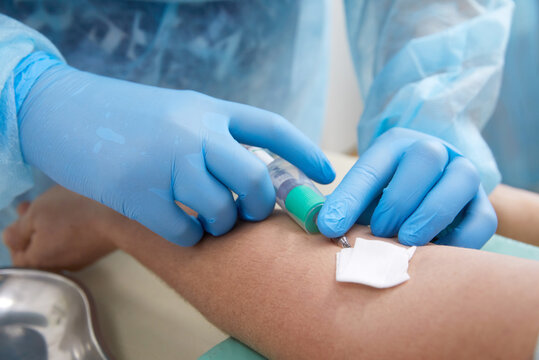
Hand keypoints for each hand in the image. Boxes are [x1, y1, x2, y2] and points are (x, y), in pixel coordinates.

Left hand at [3, 186, 116, 270]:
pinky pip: (74, 242)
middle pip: (38, 251)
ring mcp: (80, 260)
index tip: (22, 215)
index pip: (18, 257)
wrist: (121, 217)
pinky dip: (68, 229)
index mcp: (39, 262)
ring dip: (50, 227)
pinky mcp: (96, 251)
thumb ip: (17, 230)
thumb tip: (10, 240)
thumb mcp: (37, 214)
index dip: (16, 237)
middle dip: (32, 228)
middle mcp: (59, 267)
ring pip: (57, 245)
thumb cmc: (74, 213)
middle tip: (34, 205)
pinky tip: (74, 213)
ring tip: (54, 205)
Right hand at [16, 58, 334, 245]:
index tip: (327, 176)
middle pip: (256, 179)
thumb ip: (218, 136)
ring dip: (221, 223)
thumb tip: (259, 173)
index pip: (272, 129)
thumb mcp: (182, 111)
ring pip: (223, 210)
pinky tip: (179, 225)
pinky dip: (190, 236)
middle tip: (248, 212)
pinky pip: (186, 231)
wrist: (66, 112)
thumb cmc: (131, 117)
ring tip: (205, 216)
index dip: (304, 154)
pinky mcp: (139, 192)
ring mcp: (168, 162)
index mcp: (211, 109)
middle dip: (261, 205)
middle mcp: (196, 132)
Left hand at [317, 128, 496, 247]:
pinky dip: (461, 240)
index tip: (329, 228)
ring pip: (460, 181)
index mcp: (395, 146)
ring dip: (430, 214)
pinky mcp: (484, 205)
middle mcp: (434, 152)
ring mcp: (463, 175)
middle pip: (425, 158)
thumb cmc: (387, 196)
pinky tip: (436, 254)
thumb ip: (349, 207)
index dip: (349, 198)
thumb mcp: (365, 195)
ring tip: (407, 242)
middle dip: (398, 199)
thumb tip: (325, 228)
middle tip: (380, 231)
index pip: (372, 166)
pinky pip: (484, 218)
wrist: (429, 192)